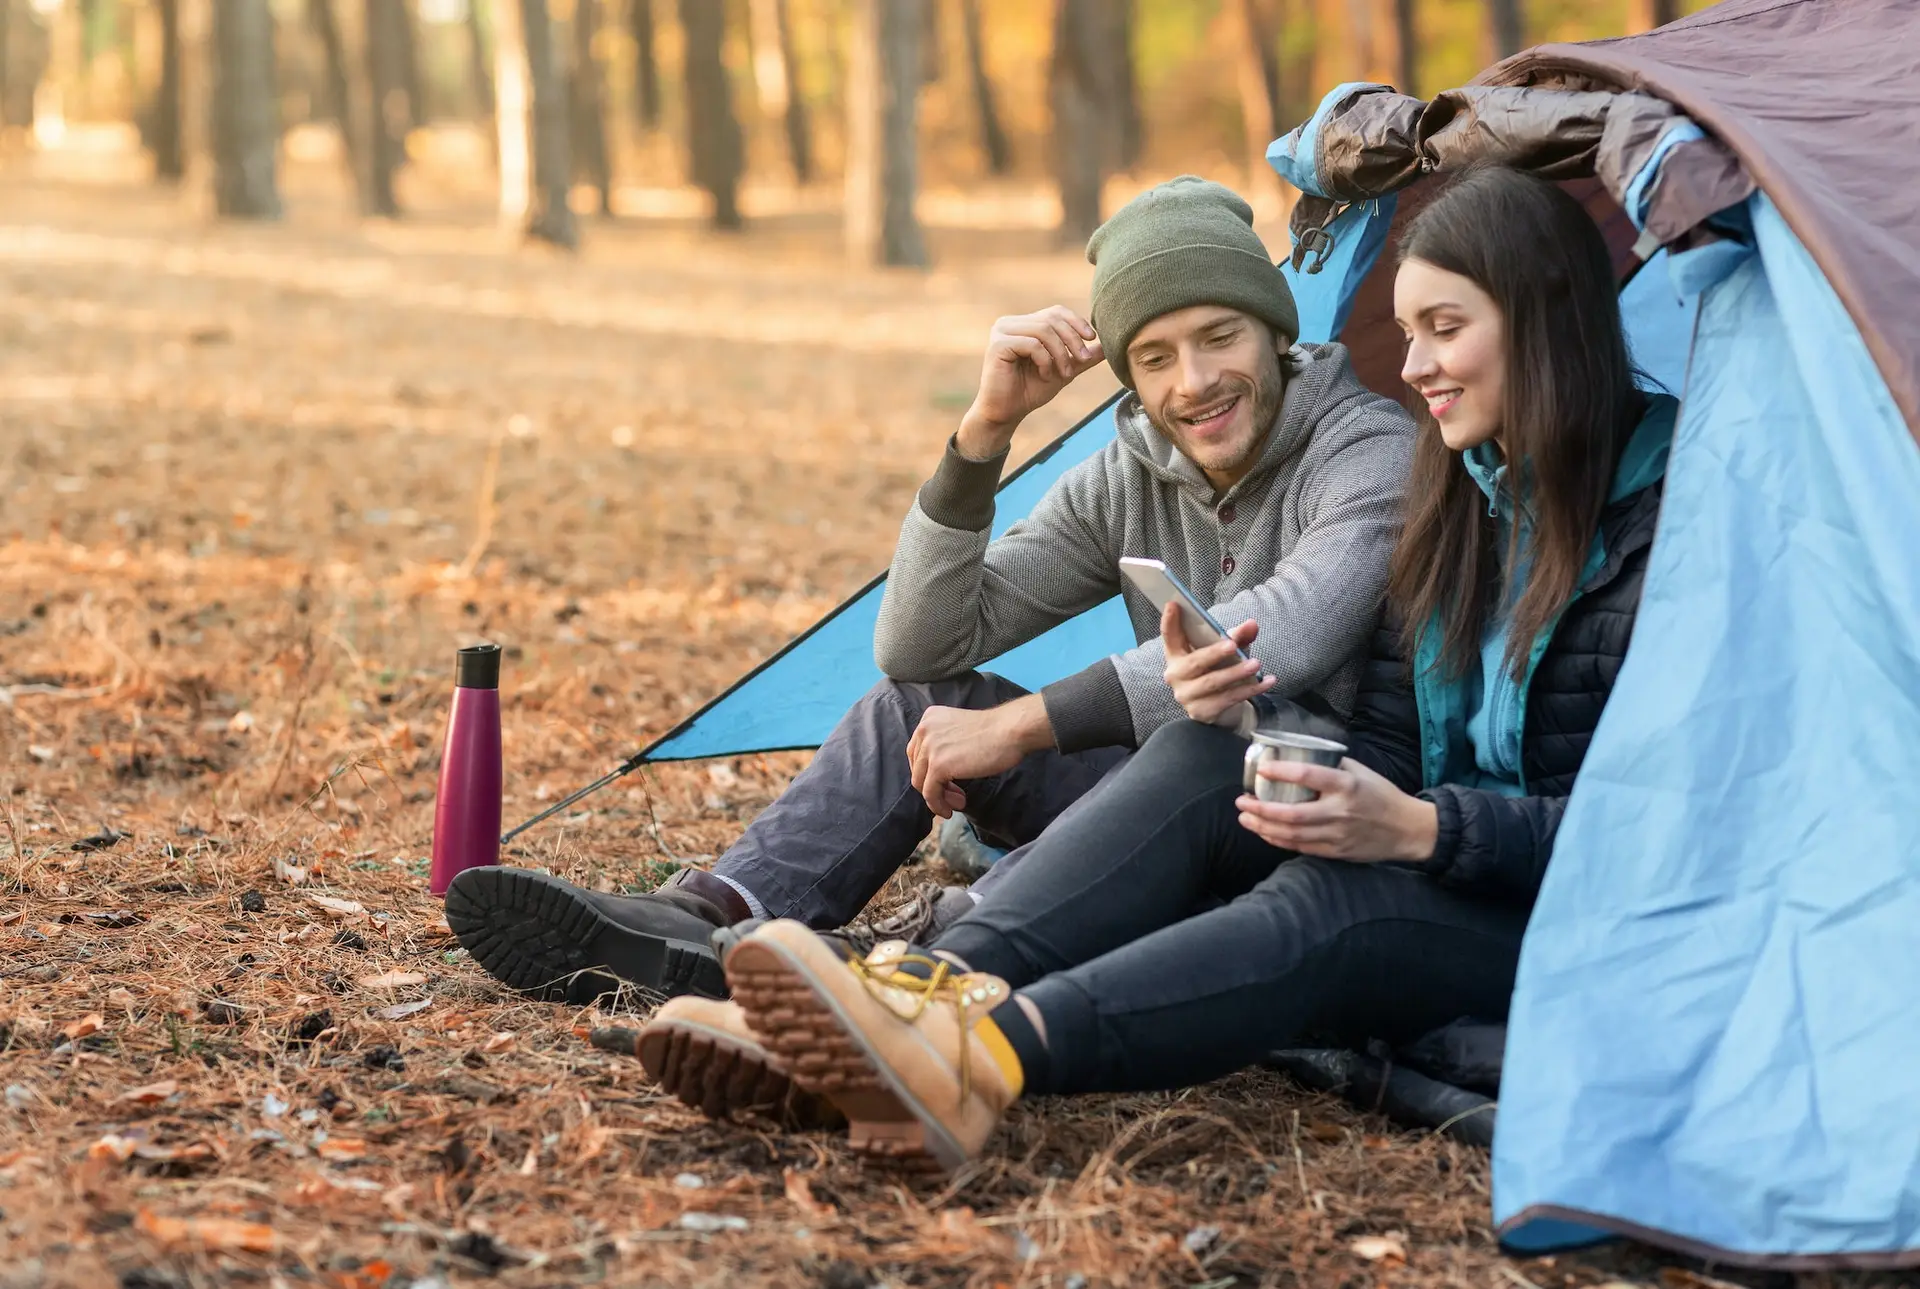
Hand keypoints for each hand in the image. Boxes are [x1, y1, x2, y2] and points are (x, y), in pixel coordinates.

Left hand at [907, 698, 1052, 819]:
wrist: (1010, 730)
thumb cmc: (996, 732)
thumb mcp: (960, 732)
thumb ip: (945, 745)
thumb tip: (938, 774)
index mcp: (929, 718)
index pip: (917, 752)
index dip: (929, 771)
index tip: (947, 783)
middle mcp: (924, 730)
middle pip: (917, 768)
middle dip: (934, 786)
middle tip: (954, 797)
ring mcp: (929, 747)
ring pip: (921, 783)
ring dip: (938, 798)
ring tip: (956, 804)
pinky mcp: (938, 765)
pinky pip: (930, 793)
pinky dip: (938, 805)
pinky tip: (952, 809)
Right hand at [958, 307, 1105, 458]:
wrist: (1007, 413)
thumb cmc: (1030, 391)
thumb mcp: (1063, 370)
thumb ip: (1082, 357)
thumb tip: (1107, 345)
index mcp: (1024, 324)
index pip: (1055, 312)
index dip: (1076, 322)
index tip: (1092, 338)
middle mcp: (1010, 323)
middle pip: (1052, 319)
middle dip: (1073, 340)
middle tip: (1084, 360)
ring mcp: (1002, 332)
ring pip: (1044, 330)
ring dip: (1060, 353)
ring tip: (1064, 374)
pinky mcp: (997, 344)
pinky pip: (1031, 344)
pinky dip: (1045, 360)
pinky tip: (1045, 376)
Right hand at [1161, 601, 1273, 726]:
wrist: (1218, 707)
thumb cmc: (1217, 670)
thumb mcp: (1226, 650)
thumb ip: (1237, 636)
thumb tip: (1252, 624)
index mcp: (1176, 654)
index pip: (1169, 636)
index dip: (1169, 621)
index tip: (1173, 604)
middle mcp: (1175, 675)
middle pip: (1195, 662)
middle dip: (1215, 653)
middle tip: (1233, 645)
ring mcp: (1186, 695)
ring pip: (1212, 682)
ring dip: (1236, 673)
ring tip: (1256, 665)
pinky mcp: (1200, 712)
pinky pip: (1227, 699)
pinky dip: (1249, 690)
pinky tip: (1265, 683)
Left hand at [1236, 758, 1438, 861]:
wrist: (1407, 829)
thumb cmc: (1381, 794)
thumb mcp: (1360, 772)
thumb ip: (1331, 765)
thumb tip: (1298, 755)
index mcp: (1346, 786)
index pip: (1308, 776)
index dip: (1280, 772)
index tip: (1261, 768)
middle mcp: (1340, 811)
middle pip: (1293, 814)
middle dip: (1261, 809)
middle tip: (1241, 801)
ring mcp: (1337, 835)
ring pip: (1292, 835)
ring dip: (1264, 827)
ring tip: (1245, 817)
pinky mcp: (1336, 852)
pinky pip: (1301, 848)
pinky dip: (1279, 840)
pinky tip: (1264, 832)